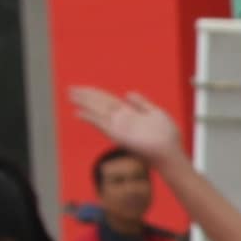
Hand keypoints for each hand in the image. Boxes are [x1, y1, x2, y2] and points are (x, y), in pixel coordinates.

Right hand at [62, 85, 178, 160]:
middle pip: (101, 104)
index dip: (95, 93)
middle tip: (70, 89)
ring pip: (98, 111)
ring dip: (85, 102)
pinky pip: (102, 124)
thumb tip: (127, 93)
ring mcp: (120, 127)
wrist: (170, 153)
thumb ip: (141, 104)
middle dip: (86, 96)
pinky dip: (90, 118)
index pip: (108, 100)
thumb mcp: (155, 114)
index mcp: (130, 113)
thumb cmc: (167, 138)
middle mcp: (122, 120)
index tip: (82, 88)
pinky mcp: (119, 136)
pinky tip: (78, 113)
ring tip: (71, 95)